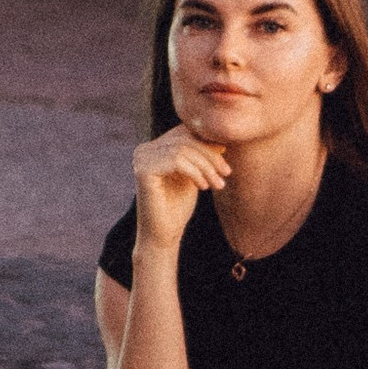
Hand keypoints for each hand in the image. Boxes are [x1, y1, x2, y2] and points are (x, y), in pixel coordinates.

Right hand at [133, 124, 229, 254]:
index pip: (185, 133)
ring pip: (183, 149)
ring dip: (206, 166)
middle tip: (226, 173)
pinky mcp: (143, 170)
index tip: (225, 164)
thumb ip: (201, 155)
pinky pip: (177, 160)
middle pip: (185, 138)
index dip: (209, 144)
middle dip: (210, 155)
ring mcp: (141, 158)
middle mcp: (144, 149)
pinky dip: (196, 172)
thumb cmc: (178, 207)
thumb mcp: (194, 174)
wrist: (164, 235)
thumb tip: (218, 137)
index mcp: (154, 147)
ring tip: (218, 184)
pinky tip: (203, 187)